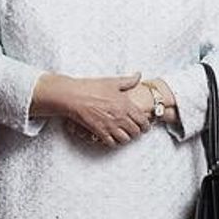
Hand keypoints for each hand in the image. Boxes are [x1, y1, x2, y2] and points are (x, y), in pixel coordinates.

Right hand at [35, 72, 150, 146]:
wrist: (73, 95)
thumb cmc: (91, 87)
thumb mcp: (111, 81)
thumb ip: (128, 80)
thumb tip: (139, 75)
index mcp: (125, 104)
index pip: (143, 120)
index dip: (146, 125)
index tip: (145, 126)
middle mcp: (120, 116)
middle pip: (136, 132)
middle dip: (136, 132)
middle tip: (134, 130)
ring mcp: (110, 126)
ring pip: (125, 139)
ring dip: (126, 138)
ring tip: (123, 134)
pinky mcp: (100, 132)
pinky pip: (112, 143)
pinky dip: (113, 142)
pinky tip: (111, 136)